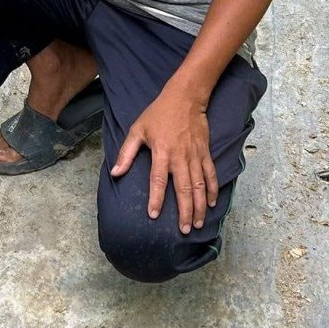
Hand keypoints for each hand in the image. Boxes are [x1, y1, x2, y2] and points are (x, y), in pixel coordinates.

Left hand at [109, 88, 217, 234]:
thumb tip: (115, 172)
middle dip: (183, 211)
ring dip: (199, 206)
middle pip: (183, 189)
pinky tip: (212, 204)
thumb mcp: (137, 129)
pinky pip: (211, 175)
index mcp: (161, 152)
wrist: (185, 97)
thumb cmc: (158, 113)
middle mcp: (180, 157)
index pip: (158, 180)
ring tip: (197, 223)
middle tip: (183, 230)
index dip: (156, 198)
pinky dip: (213, 190)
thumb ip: (126, 153)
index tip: (154, 215)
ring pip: (199, 186)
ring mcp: (195, 155)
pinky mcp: (205, 152)